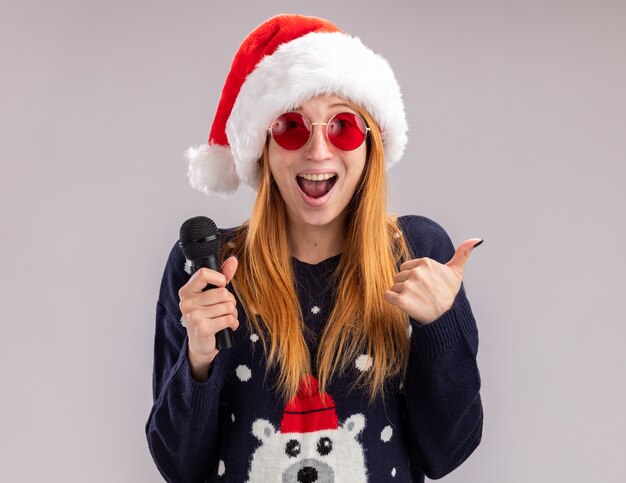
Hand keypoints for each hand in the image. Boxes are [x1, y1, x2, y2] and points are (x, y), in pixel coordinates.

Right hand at [178, 256, 238, 379]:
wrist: (200, 344)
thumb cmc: (207, 316)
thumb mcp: (212, 295)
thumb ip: (222, 276)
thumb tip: (233, 260)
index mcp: (187, 291)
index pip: (204, 273)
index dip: (219, 278)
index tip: (222, 285)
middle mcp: (187, 302)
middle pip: (222, 292)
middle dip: (231, 301)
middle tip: (227, 308)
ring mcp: (193, 316)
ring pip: (228, 306)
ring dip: (233, 313)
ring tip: (227, 318)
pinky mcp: (202, 328)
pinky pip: (228, 319)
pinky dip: (233, 323)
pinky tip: (228, 327)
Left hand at [384, 239, 481, 324]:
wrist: (446, 317)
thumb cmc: (449, 294)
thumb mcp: (456, 272)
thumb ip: (463, 253)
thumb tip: (477, 239)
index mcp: (426, 262)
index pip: (406, 267)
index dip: (412, 277)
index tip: (424, 285)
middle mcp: (417, 272)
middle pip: (398, 277)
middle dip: (406, 286)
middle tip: (420, 295)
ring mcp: (409, 286)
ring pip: (393, 287)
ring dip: (401, 294)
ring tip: (415, 300)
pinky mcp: (402, 300)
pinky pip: (387, 295)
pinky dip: (392, 301)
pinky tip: (405, 304)